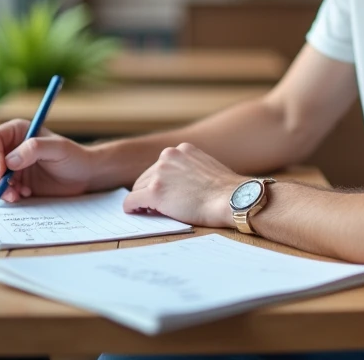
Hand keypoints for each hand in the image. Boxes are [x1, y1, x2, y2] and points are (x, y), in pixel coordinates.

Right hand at [0, 119, 97, 202]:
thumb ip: (34, 149)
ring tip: (16, 194)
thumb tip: (9, 161)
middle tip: (4, 185)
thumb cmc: (74, 157)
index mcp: (17, 132)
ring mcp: (10, 167)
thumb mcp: (58, 149)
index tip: (0, 170)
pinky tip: (24, 195)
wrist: (84, 177)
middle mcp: (10, 148)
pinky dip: (6, 195)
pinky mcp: (14, 184)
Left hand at [123, 142, 245, 227]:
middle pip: (146, 177)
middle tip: (160, 207)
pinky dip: (131, 208)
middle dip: (151, 192)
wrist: (233, 199)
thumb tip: (179, 183)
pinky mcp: (154, 192)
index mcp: (181, 150)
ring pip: (138, 189)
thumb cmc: (227, 190)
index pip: (160, 167)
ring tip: (155, 212)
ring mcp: (160, 173)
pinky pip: (131, 201)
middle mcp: (168, 156)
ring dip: (144, 201)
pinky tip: (136, 213)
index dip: (162, 184)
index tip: (166, 195)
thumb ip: (189, 170)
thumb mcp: (207, 167)